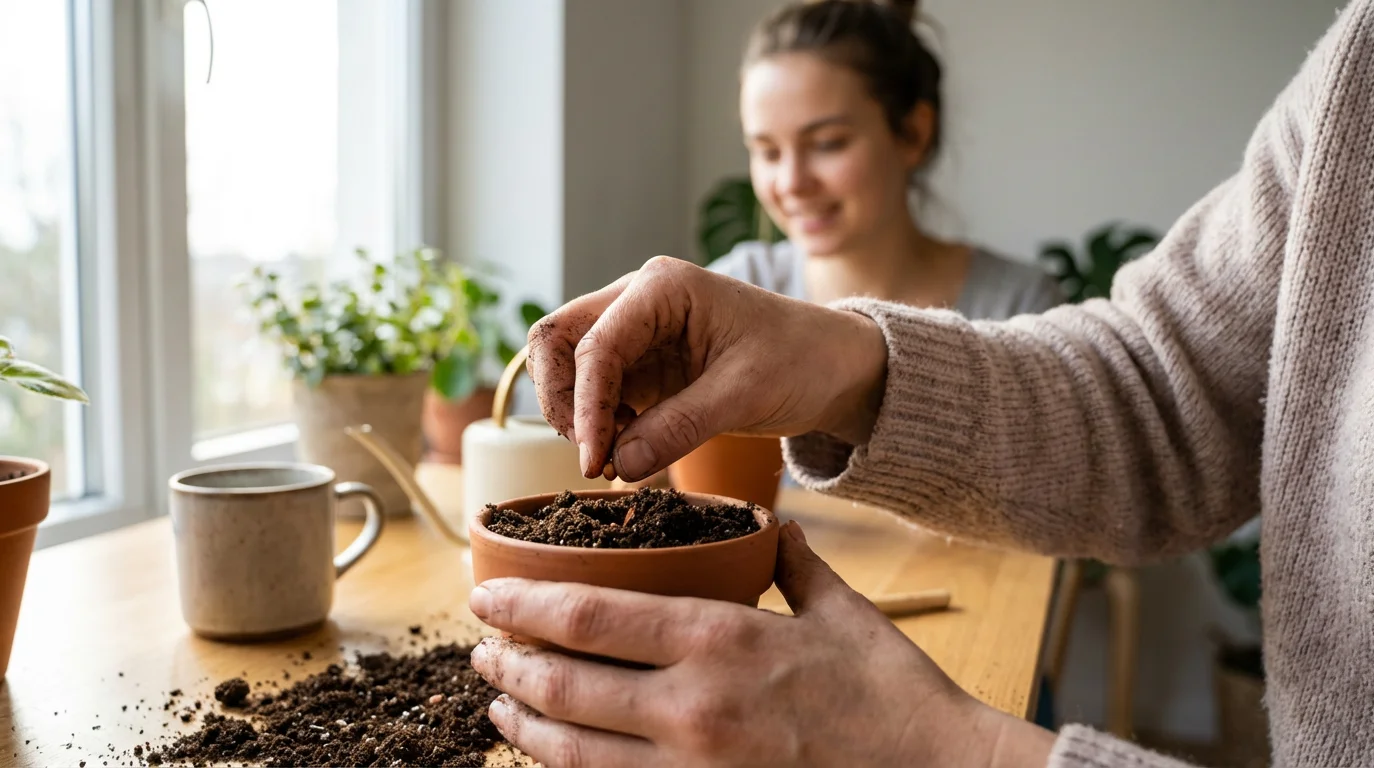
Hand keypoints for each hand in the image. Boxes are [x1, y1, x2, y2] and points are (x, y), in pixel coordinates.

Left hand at [467, 521, 1055, 767]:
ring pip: (573, 750)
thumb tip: (770, 527)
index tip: (487, 596)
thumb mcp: (841, 610)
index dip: (524, 607)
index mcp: (719, 640)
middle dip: (507, 668)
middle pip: (564, 685)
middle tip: (480, 653)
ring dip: (524, 725)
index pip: (589, 617)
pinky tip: (553, 756)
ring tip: (499, 707)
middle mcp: (690, 707)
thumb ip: (793, 563)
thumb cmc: (891, 692)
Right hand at [526, 256, 888, 479]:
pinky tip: (627, 453)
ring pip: (567, 366)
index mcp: (662, 287)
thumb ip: (680, 427)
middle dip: (561, 400)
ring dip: (575, 415)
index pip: (595, 345)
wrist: (832, 366)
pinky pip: (595, 392)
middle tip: (591, 457)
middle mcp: (637, 300)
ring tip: (613, 460)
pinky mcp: (641, 366)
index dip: (586, 406)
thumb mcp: (745, 394)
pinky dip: (597, 425)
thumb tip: (619, 466)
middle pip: (557, 340)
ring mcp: (635, 332)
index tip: (596, 461)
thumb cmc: (799, 359)